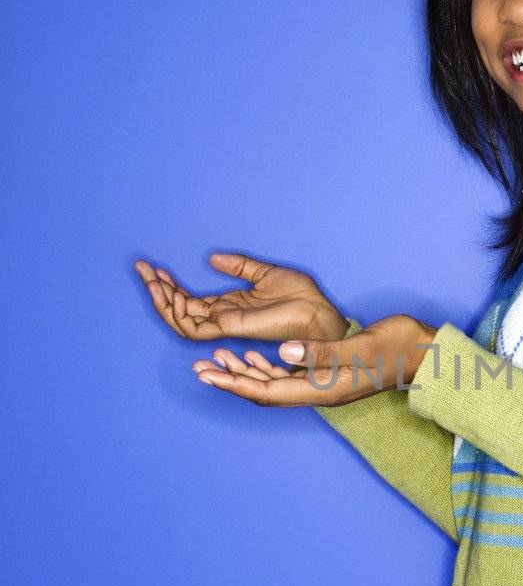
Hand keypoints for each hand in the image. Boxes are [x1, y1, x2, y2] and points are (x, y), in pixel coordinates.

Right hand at [134, 251, 347, 342]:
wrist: (318, 311)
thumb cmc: (300, 297)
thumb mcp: (265, 272)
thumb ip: (238, 266)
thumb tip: (212, 257)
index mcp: (230, 305)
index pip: (189, 300)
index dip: (169, 286)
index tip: (152, 268)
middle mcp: (223, 317)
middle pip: (179, 310)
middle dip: (157, 291)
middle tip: (141, 270)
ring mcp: (225, 324)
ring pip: (181, 321)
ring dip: (162, 303)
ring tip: (152, 281)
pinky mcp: (231, 328)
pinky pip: (195, 328)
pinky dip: (179, 313)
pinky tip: (171, 295)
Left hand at [190, 314, 438, 406]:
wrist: (428, 355)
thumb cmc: (399, 348)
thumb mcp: (363, 347)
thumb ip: (324, 353)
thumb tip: (286, 352)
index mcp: (322, 389)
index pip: (267, 390)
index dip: (234, 382)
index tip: (205, 373)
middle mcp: (319, 392)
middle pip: (264, 391)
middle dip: (230, 379)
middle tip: (199, 367)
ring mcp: (323, 385)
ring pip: (273, 383)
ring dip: (244, 372)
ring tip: (217, 359)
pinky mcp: (328, 374)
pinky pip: (287, 375)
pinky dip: (265, 365)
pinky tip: (253, 354)